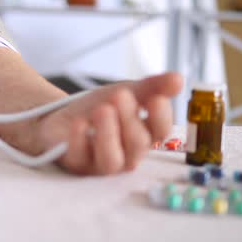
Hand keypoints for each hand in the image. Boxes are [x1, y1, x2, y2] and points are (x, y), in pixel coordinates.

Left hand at [35, 72, 182, 174]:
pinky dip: (80, 139)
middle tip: (119, 95)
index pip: (161, 132)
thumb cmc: (100, 107)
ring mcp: (101, 163)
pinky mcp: (76, 164)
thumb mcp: (127, 91)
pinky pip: (80, 158)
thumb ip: (152, 87)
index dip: (161, 117)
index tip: (155, 99)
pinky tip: (79, 123)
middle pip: (137, 145)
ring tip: (102, 109)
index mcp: (144, 135)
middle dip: (130, 118)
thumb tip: (179, 78)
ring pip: (112, 160)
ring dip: (109, 133)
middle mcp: (127, 154)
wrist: (62, 114)